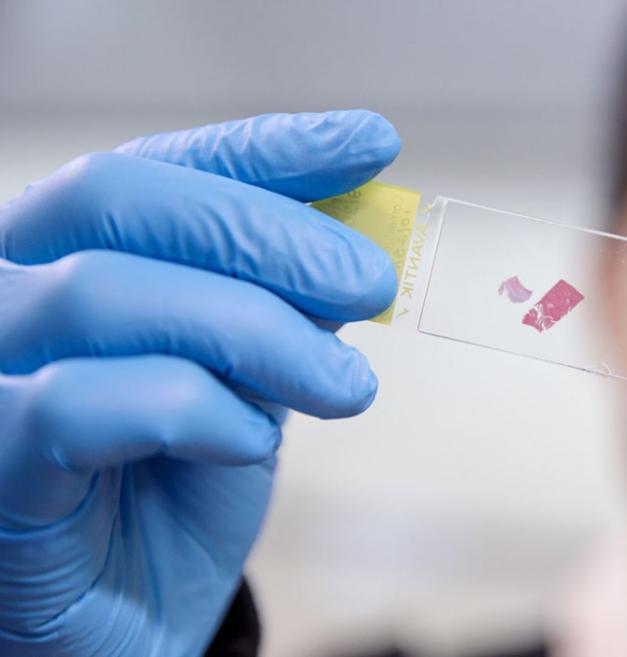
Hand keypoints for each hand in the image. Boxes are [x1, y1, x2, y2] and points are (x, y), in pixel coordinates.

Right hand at [0, 111, 399, 655]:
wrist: (134, 622)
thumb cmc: (181, 491)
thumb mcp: (249, 379)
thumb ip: (277, 306)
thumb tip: (353, 238)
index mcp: (67, 255)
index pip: (159, 167)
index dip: (266, 149)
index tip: (372, 142)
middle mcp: (6, 290)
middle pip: (118, 199)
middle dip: (268, 232)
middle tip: (372, 282)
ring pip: (102, 293)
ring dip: (255, 330)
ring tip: (346, 385)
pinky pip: (75, 405)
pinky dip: (190, 410)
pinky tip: (252, 441)